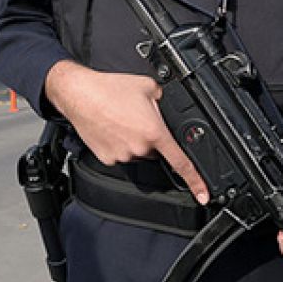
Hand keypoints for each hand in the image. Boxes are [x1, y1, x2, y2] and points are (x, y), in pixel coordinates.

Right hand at [44, 59, 209, 204]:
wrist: (79, 93)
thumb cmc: (109, 88)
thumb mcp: (148, 86)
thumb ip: (164, 100)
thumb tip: (169, 106)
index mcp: (154, 132)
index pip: (180, 163)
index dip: (196, 181)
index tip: (203, 195)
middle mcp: (139, 147)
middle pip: (155, 151)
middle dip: (151, 138)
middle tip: (137, 119)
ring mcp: (122, 155)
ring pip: (137, 153)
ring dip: (133, 140)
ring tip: (120, 120)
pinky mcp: (107, 158)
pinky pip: (120, 155)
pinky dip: (118, 144)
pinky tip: (111, 128)